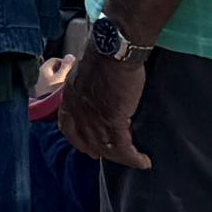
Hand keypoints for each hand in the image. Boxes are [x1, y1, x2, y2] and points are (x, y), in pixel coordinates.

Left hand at [54, 47, 148, 166]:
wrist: (113, 50)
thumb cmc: (103, 54)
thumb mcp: (84, 72)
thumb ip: (87, 87)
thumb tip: (96, 92)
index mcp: (70, 98)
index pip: (68, 127)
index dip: (79, 140)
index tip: (88, 147)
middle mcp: (78, 112)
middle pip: (87, 142)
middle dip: (101, 152)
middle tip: (114, 156)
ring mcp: (94, 118)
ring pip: (106, 149)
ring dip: (121, 158)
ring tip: (135, 160)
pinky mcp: (113, 120)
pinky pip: (123, 148)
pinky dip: (134, 158)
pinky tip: (143, 161)